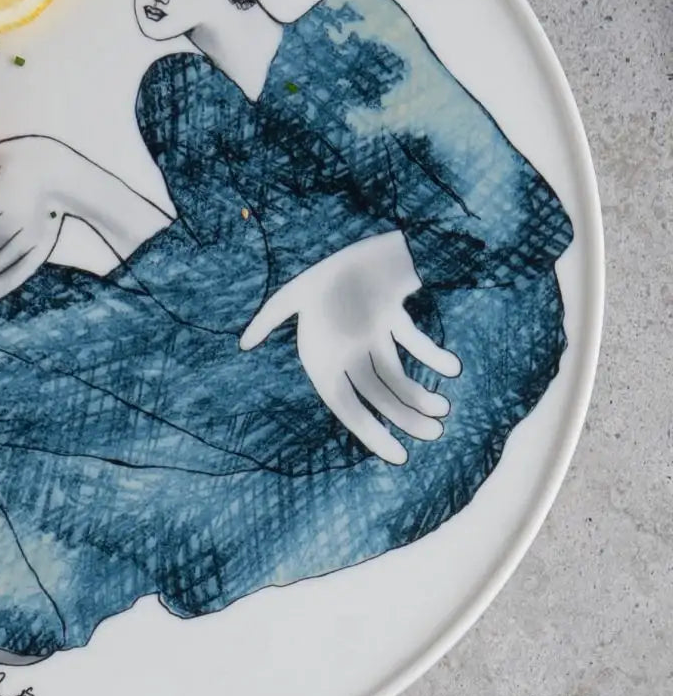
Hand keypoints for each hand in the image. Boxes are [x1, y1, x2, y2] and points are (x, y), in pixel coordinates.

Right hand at [239, 231, 461, 464]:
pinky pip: (415, 341)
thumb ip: (270, 317)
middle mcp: (346, 349)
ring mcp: (371, 333)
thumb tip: (243, 343)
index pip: (345, 404)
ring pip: (397, 374)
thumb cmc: (327, 270)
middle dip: (405, 416)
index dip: (370, 432)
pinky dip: (434, 356)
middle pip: (377, 393)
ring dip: (420, 394)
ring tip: (443, 412)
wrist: (361, 238)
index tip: (400, 457)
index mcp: (323, 354)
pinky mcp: (392, 315)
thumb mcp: (294, 293)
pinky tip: (452, 368)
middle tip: (434, 434)